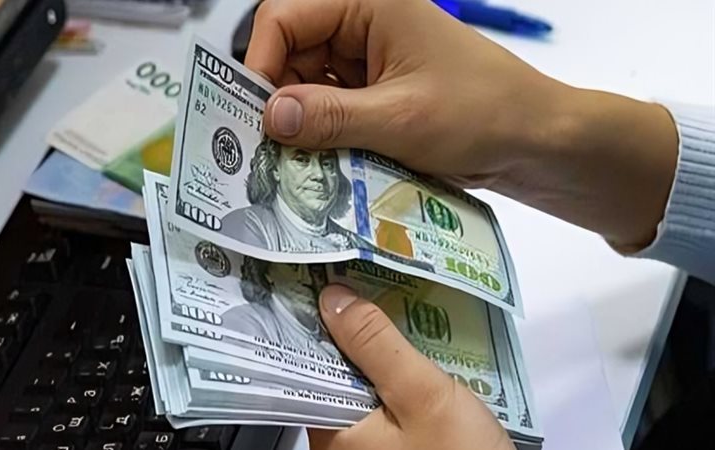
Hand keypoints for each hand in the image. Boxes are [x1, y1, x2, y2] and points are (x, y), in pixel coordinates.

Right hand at [246, 0, 678, 250]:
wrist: (535, 141)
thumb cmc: (482, 113)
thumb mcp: (401, 118)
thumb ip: (331, 117)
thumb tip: (268, 118)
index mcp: (368, 6)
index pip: (285, 18)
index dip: (261, 64)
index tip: (256, 119)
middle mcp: (361, 26)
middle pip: (290, 56)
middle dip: (280, 102)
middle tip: (269, 154)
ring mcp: (367, 62)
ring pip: (306, 88)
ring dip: (301, 126)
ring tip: (297, 166)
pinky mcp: (373, 95)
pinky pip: (329, 111)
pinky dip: (321, 138)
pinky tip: (321, 166)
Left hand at [310, 284, 513, 449]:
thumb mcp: (423, 395)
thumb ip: (376, 346)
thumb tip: (333, 299)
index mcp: (331, 430)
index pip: (304, 362)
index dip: (312, 318)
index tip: (320, 278)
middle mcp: (340, 439)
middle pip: (331, 368)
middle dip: (347, 327)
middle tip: (360, 279)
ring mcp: (366, 443)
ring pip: (357, 380)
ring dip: (372, 346)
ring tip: (383, 300)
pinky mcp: (391, 443)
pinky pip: (380, 396)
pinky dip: (390, 368)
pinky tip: (406, 344)